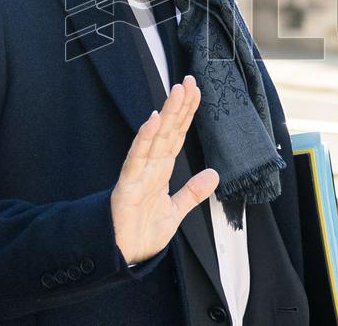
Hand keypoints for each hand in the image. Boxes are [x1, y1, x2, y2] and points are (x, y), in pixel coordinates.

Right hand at [111, 75, 218, 264]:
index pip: (177, 135)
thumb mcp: (176, 211)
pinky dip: (145, 138)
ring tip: (176, 92)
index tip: (196, 92)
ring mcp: (138, 173)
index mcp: (162, 170)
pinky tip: (153, 120)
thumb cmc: (142, 233)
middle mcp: (151, 166)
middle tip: (189, 80)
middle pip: (168, 130)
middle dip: (179, 105)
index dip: (187, 114)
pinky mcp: (127, 185)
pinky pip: (137, 158)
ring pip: (155, 137)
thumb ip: (193, 192)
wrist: (122, 257)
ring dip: (166, 114)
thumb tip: (214, 173)